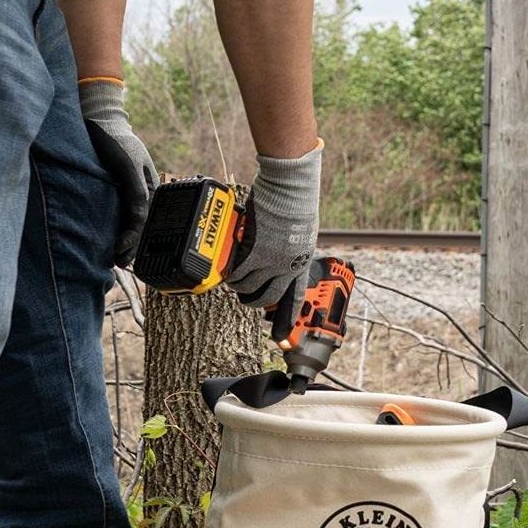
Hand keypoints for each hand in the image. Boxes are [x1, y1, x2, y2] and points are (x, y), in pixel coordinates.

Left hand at [78, 79, 157, 266]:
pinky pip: (116, 215)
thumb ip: (136, 193)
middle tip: (118, 263)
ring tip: (114, 258)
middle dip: (130, 246)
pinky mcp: (113, 192)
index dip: (134, 240)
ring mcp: (126, 194)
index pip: (144, 223)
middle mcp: (140, 195)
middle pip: (138, 227)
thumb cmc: (116, 140)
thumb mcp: (129, 165)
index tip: (120, 252)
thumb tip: (139, 219)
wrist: (98, 119)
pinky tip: (109, 240)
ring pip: (127, 224)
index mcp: (150, 190)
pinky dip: (115, 229)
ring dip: (123, 241)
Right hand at [229, 140, 322, 330]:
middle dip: (253, 301)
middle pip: (267, 298)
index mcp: (301, 263)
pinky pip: (237, 275)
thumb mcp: (299, 230)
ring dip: (239, 287)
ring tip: (233, 280)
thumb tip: (277, 251)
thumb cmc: (295, 201)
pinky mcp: (254, 254)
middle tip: (245, 297)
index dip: (287, 322)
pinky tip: (226, 271)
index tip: (282, 341)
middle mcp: (287, 268)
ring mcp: (270, 263)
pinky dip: (230, 276)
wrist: (289, 187)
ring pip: (248, 288)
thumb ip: (288, 246)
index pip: (295, 299)